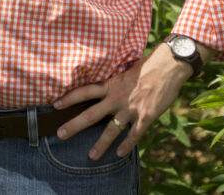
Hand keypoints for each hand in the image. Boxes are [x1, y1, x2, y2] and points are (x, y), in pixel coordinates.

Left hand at [53, 43, 210, 159]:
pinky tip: (119, 153)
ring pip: (111, 130)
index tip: (55, 105)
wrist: (168, 66)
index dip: (69, 99)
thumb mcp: (125, 70)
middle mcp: (116, 98)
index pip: (84, 92)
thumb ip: (114, 81)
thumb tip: (104, 85)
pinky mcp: (145, 116)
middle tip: (60, 134)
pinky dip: (126, 145)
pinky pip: (133, 134)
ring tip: (91, 156)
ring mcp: (130, 108)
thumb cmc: (147, 66)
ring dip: (100, 144)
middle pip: (91, 114)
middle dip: (74, 125)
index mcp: (111, 84)